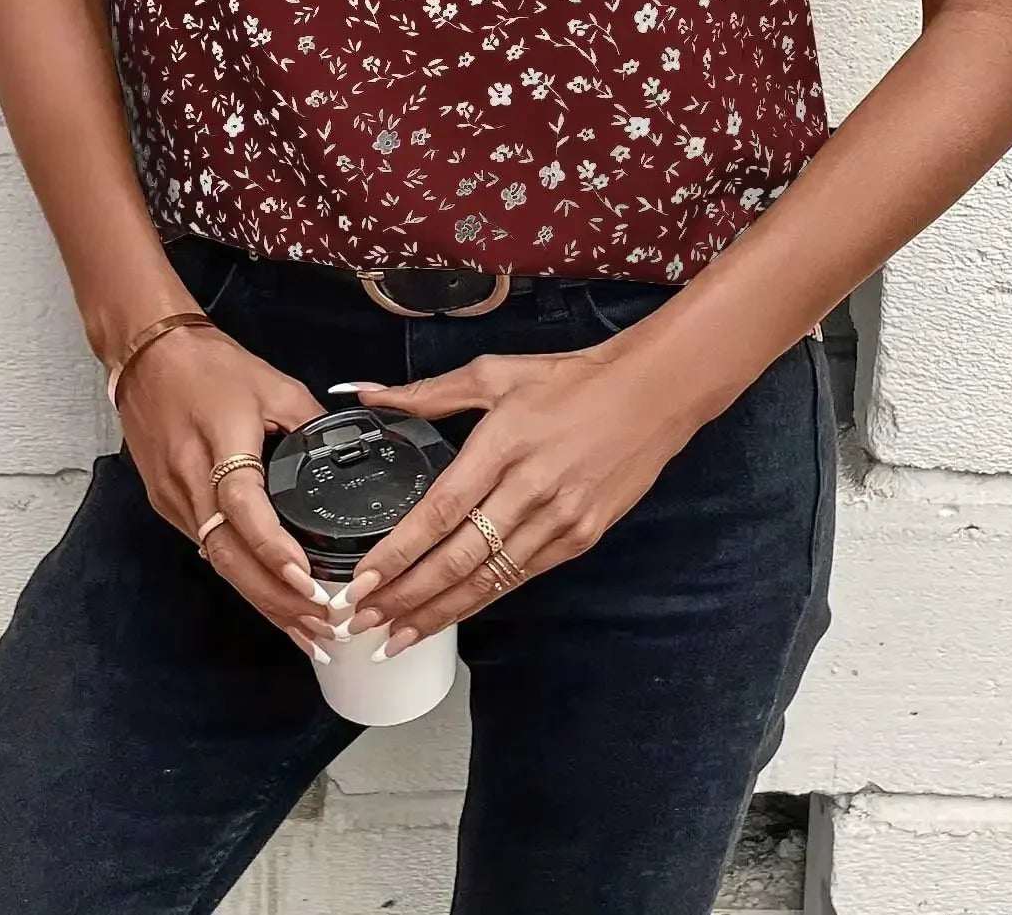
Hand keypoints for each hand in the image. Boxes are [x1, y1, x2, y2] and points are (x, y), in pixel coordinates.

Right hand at [117, 324, 335, 659]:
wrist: (147, 355)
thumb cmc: (211, 365)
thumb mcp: (275, 385)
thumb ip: (309, 425)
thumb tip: (344, 458)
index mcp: (220, 443)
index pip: (243, 506)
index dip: (273, 547)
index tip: (306, 580)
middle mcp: (190, 480)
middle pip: (228, 555)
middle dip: (275, 599)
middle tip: (321, 628)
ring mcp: (174, 498)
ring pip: (218, 562)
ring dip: (261, 599)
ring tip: (305, 630)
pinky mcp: (167, 505)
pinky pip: (208, 550)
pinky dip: (241, 577)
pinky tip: (269, 597)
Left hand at [340, 345, 699, 653]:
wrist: (650, 396)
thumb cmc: (569, 380)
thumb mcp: (497, 374)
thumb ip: (430, 392)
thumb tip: (368, 395)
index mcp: (503, 443)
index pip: (440, 510)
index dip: (398, 552)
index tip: (361, 581)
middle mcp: (531, 488)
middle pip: (458, 558)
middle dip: (405, 597)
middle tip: (362, 622)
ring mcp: (560, 520)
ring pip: (488, 580)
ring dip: (438, 612)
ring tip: (395, 637)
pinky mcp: (580, 539)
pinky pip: (520, 577)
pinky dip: (481, 600)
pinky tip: (450, 615)